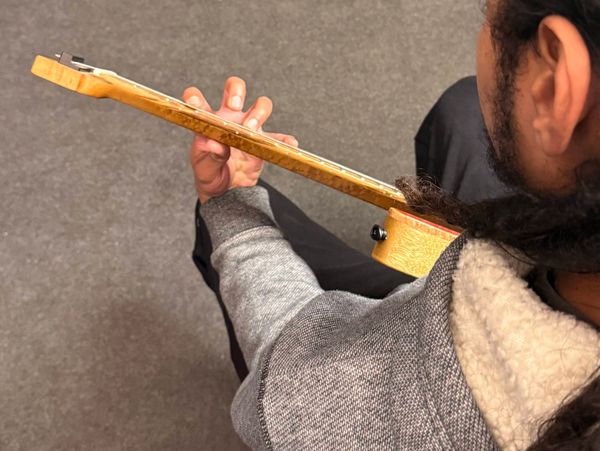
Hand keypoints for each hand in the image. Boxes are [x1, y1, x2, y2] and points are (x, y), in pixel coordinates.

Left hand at [182, 77, 298, 202]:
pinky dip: (284, 140)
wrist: (226, 192)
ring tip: (252, 129)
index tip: (194, 104)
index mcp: (209, 121)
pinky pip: (278, 138)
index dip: (195, 97)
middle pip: (234, 89)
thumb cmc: (210, 174)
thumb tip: (214, 145)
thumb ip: (209, 156)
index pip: (197, 100)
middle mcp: (229, 118)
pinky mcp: (264, 143)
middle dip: (236, 92)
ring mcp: (249, 128)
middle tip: (234, 106)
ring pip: (260, 106)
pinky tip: (288, 144)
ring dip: (258, 113)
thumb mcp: (204, 168)